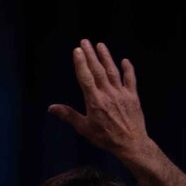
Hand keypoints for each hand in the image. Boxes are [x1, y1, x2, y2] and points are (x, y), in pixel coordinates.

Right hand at [49, 39, 154, 164]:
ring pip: (112, 71)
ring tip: (100, 45)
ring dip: (106, 57)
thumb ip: (69, 115)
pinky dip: (128, 69)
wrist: (131, 143)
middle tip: (85, 42)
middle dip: (90, 55)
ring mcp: (122, 93)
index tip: (77, 50)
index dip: (81, 63)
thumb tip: (51, 107)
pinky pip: (131, 79)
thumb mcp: (84, 128)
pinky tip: (125, 61)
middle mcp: (108, 93)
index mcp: (94, 101)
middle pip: (98, 70)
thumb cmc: (105, 137)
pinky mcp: (133, 96)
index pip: (86, 77)